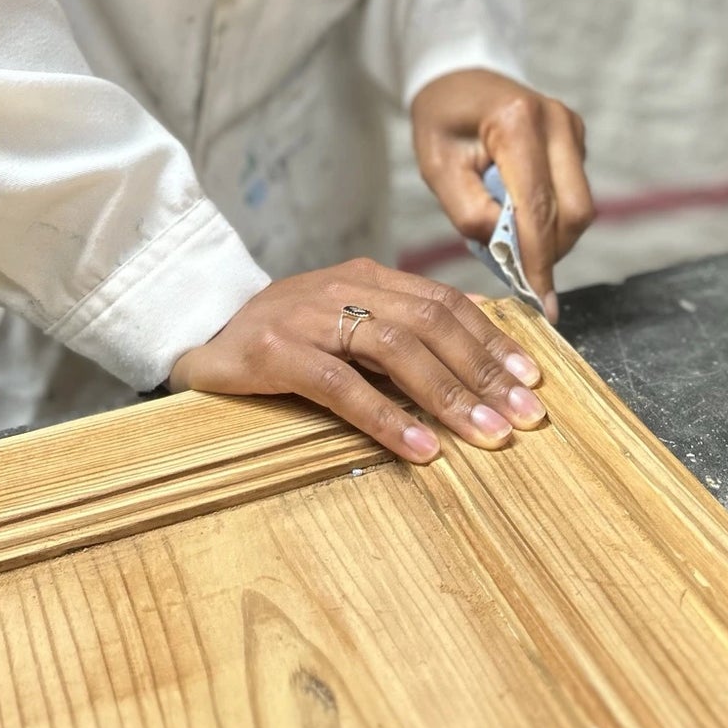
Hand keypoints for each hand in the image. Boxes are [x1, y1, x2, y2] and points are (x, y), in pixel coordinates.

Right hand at [170, 258, 546, 462]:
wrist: (196, 334)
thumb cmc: (282, 339)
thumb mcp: (344, 324)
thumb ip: (398, 333)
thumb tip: (474, 361)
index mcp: (367, 277)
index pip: (444, 303)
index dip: (492, 340)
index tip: (531, 379)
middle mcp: (343, 288)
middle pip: (431, 324)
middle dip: (484, 372)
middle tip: (523, 416)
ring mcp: (308, 317)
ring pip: (395, 350)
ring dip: (448, 396)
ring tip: (485, 436)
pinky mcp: (275, 352)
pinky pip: (342, 386)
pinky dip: (387, 419)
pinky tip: (421, 450)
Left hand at [410, 69, 593, 321]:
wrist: (458, 80)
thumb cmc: (441, 123)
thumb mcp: (437, 168)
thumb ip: (470, 213)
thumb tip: (509, 252)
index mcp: (517, 121)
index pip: (538, 206)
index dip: (539, 260)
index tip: (540, 303)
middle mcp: (555, 120)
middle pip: (574, 211)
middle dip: (550, 252)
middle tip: (518, 274)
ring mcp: (571, 126)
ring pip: (580, 207)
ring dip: (552, 236)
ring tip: (511, 237)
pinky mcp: (576, 137)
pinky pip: (575, 193)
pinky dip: (552, 216)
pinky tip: (521, 213)